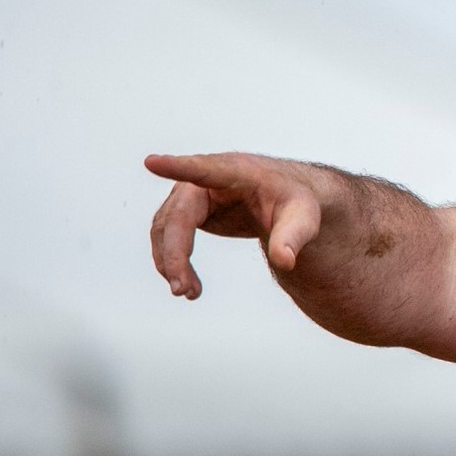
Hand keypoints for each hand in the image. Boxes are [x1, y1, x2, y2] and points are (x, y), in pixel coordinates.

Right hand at [146, 153, 326, 298]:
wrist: (289, 200)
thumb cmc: (295, 201)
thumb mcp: (303, 217)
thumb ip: (293, 237)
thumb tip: (285, 261)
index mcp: (236, 171)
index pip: (205, 169)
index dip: (178, 167)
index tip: (152, 163)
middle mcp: (206, 180)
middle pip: (177, 215)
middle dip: (174, 253)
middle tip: (181, 288)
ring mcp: (193, 195)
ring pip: (166, 229)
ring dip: (171, 262)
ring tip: (189, 292)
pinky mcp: (189, 211)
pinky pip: (170, 237)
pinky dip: (174, 262)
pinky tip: (189, 285)